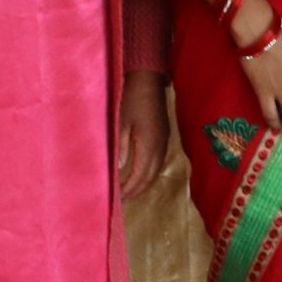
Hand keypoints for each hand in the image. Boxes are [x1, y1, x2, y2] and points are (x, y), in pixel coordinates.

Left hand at [117, 69, 169, 198]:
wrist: (148, 80)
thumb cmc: (131, 98)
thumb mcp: (121, 122)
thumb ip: (121, 146)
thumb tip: (121, 169)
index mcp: (149, 143)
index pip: (140, 175)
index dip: (129, 189)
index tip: (117, 199)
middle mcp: (160, 145)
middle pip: (151, 176)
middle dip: (137, 190)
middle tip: (122, 201)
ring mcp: (164, 141)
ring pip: (156, 170)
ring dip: (144, 183)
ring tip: (130, 192)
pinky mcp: (164, 136)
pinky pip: (158, 162)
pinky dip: (149, 173)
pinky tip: (139, 174)